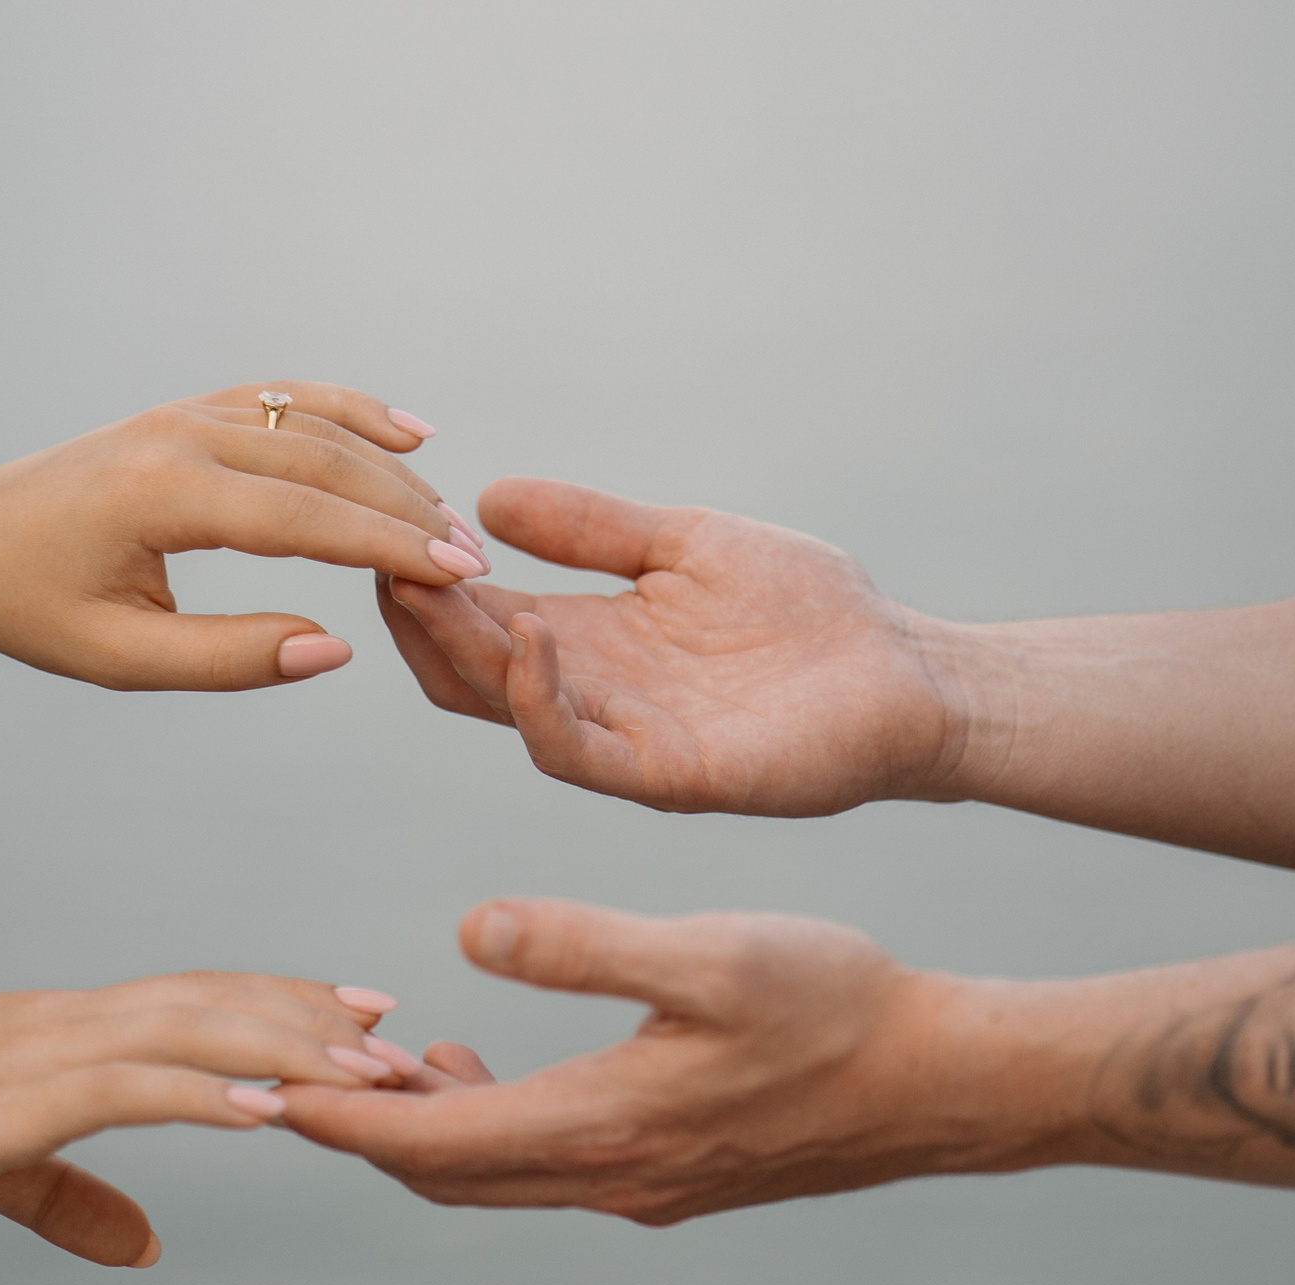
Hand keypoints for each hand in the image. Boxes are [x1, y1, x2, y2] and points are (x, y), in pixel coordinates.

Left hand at [0, 382, 485, 689]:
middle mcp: (180, 435)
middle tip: (473, 562)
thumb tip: (333, 648)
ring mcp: (186, 412)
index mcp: (160, 495)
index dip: (387, 546)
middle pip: (323, 461)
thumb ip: (229, 659)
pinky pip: (285, 399)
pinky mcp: (190, 410)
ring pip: (313, 424)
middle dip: (407, 512)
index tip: (458, 575)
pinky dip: (351, 410)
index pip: (302, 517)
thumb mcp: (120, 658)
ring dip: (389, 469)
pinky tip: (408, 435)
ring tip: (451, 518)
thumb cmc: (32, 606)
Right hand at [0, 973, 405, 1265]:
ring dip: (287, 1049)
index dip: (283, 1000)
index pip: (200, 997)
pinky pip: (134, 1087)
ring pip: (194, 1032)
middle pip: (219, 1003)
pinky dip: (207, 1093)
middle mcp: (76, 1020)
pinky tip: (268, 1108)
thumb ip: (73, 1201)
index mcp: (72, 1026)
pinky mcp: (23, 1094)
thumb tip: (144, 1249)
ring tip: (365, 1071)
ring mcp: (52, 1048)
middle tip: (399, 1036)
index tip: (358, 1007)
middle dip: (313, 1018)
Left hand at [279, 899, 986, 1224]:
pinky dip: (483, 1122)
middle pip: (443, 1174)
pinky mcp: (667, 1174)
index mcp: (602, 1125)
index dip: (335, 1120)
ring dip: (420, 1125)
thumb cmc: (836, 1006)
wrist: (941, 1080)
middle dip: (358, 1129)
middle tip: (284, 1075)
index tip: (257, 1090)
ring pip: (491, 1172)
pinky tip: (473, 1060)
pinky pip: (540, 1163)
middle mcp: (608, 1175)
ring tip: (369, 1058)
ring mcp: (640, 1184)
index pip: (428, 1145)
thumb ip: (582, 945)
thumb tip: (466, 933)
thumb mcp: (708, 955)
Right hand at [379, 477, 964, 812]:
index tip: (391, 517)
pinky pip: (576, 751)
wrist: (907, 670)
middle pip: (462, 671)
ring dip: (460, 647)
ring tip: (435, 583)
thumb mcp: (682, 543)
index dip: (427, 576)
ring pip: (502, 710)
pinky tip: (529, 632)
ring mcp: (623, 744)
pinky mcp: (668, 777)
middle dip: (418, 613)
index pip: (471, 621)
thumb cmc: (808, 610)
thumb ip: (592, 528)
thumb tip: (487, 496)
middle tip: (386, 550)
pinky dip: (537, 697)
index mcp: (586, 644)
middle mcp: (589, 698)